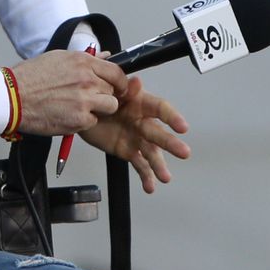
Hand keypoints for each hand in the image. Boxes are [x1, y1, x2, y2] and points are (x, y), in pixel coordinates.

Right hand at [8, 50, 127, 135]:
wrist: (12, 97)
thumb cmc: (30, 77)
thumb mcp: (58, 58)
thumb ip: (85, 59)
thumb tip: (106, 56)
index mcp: (83, 62)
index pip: (116, 72)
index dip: (119, 82)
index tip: (117, 87)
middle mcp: (87, 79)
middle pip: (113, 90)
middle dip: (104, 94)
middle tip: (87, 97)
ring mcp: (85, 100)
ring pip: (109, 106)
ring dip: (98, 108)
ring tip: (80, 107)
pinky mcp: (80, 119)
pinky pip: (93, 121)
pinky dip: (84, 120)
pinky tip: (68, 114)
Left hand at [78, 76, 190, 194]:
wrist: (85, 110)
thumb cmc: (102, 96)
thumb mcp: (110, 87)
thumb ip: (124, 87)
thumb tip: (136, 82)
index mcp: (142, 103)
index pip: (161, 109)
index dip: (172, 117)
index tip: (182, 127)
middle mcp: (144, 122)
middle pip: (159, 133)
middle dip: (171, 143)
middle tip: (184, 152)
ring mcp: (138, 138)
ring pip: (152, 153)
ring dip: (160, 165)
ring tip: (165, 177)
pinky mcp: (129, 152)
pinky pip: (140, 165)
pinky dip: (146, 177)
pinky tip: (150, 187)